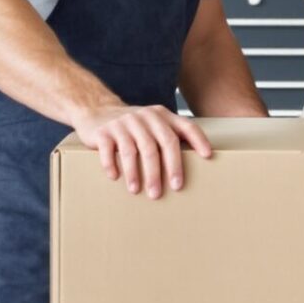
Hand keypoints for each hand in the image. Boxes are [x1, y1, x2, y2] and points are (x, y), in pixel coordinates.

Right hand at [73, 104, 212, 198]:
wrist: (96, 111)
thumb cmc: (133, 127)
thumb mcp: (154, 125)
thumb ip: (170, 137)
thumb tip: (196, 165)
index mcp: (161, 116)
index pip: (184, 126)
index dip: (198, 140)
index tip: (207, 156)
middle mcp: (144, 117)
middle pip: (159, 144)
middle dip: (166, 169)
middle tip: (171, 189)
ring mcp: (122, 123)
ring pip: (132, 150)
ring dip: (136, 173)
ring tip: (138, 191)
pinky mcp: (103, 132)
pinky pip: (108, 150)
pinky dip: (111, 164)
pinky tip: (115, 178)